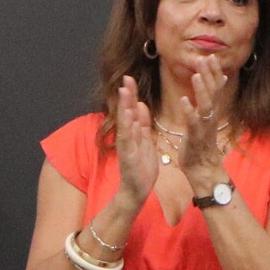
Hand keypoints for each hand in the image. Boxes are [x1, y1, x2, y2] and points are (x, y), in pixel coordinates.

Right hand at [111, 75, 157, 206]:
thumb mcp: (145, 142)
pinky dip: (127, 126)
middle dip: (127, 95)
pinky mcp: (127, 155)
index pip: (132, 109)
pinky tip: (127, 115)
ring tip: (124, 91)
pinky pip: (127, 138)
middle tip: (127, 77)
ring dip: (124, 107)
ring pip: (125, 123)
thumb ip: (142, 124)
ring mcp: (125, 145)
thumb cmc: (141, 168)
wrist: (136, 191)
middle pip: (126, 112)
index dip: (131, 94)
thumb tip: (140, 104)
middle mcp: (127, 136)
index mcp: (133, 133)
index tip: (130, 78)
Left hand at [175, 58, 230, 191]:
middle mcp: (210, 116)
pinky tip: (183, 100)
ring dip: (201, 89)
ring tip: (196, 75)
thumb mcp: (208, 116)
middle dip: (209, 75)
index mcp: (212, 110)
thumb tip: (220, 78)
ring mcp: (204, 126)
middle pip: (213, 92)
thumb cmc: (202, 141)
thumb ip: (212, 97)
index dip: (214, 72)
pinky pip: (193, 122)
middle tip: (204, 58)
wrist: (203, 167)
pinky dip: (189, 111)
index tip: (211, 56)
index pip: (216, 87)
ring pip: (205, 105)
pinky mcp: (195, 136)